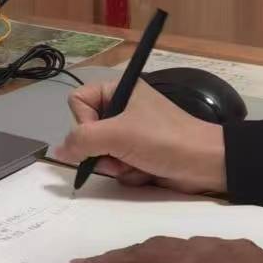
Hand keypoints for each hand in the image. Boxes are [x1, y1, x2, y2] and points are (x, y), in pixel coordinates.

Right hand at [51, 79, 225, 194]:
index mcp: (118, 90)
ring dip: (115, 164)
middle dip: (101, 150)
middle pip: (88, 131)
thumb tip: (58, 151)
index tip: (100, 135)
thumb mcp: (118, 135)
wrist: (205, 163)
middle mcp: (122, 108)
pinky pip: (117, 165)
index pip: (78, 102)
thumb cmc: (162, 139)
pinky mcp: (140, 153)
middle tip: (118, 155)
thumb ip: (83, 141)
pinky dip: (128, 172)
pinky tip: (144, 172)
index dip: (83, 122)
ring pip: (101, 153)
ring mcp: (131, 132)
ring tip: (135, 165)